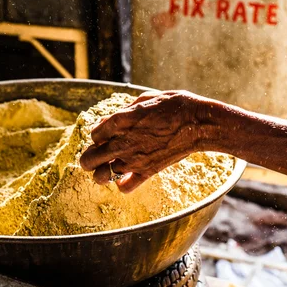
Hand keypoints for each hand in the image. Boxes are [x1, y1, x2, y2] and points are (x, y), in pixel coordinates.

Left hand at [80, 90, 211, 192]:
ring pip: (101, 176)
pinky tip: (125, 177)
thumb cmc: (174, 105)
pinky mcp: (147, 172)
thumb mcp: (146, 99)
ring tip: (106, 169)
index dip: (98, 134)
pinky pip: (124, 187)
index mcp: (120, 121)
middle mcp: (122, 143)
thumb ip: (125, 110)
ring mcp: (133, 160)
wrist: (197, 123)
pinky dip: (121, 184)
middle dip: (88, 158)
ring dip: (101, 173)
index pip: (94, 135)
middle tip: (95, 156)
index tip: (106, 133)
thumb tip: (113, 118)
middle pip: (88, 159)